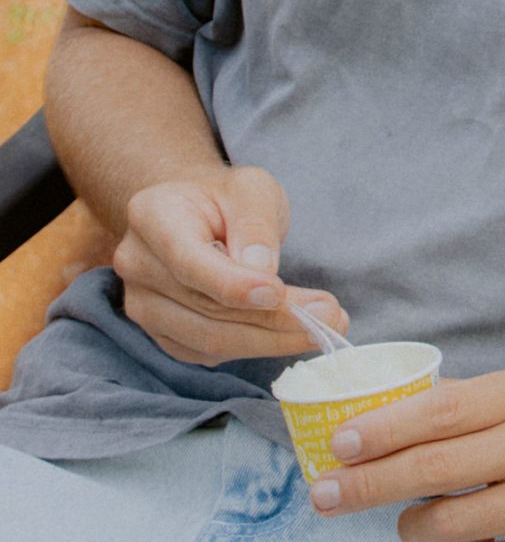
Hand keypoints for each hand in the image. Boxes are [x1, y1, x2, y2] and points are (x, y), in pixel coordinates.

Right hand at [112, 165, 348, 364]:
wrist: (200, 216)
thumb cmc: (227, 199)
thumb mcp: (252, 188)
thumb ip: (255, 225)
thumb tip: (262, 273)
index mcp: (151, 216)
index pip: (189, 261)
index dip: (233, 285)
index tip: (278, 293)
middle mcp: (137, 263)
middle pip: (205, 306)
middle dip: (272, 317)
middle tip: (329, 316)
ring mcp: (144, 305)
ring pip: (210, 338)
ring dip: (271, 340)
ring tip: (323, 327)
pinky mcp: (164, 335)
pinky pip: (210, 352)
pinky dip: (256, 347)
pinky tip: (292, 335)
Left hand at [310, 368, 504, 541]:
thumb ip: (467, 406)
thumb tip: (380, 415)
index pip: (438, 408)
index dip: (382, 430)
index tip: (339, 445)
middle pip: (432, 468)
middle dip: (365, 485)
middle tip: (324, 495)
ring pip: (447, 524)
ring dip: (412, 527)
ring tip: (413, 524)